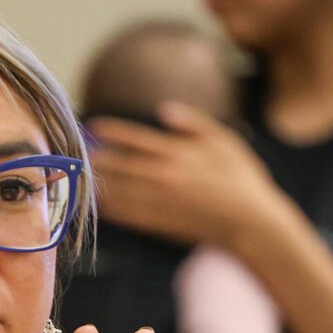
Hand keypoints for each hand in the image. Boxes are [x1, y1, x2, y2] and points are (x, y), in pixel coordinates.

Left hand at [89, 102, 286, 249]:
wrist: (253, 222)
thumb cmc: (243, 179)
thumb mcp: (226, 141)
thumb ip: (194, 123)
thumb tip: (165, 109)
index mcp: (180, 152)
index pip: (137, 138)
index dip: (113, 131)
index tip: (94, 127)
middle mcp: (166, 176)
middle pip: (122, 165)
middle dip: (99, 158)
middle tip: (79, 153)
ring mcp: (163, 201)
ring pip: (122, 191)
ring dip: (100, 183)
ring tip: (82, 177)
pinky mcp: (165, 223)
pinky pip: (131, 216)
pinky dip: (114, 210)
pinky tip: (101, 206)